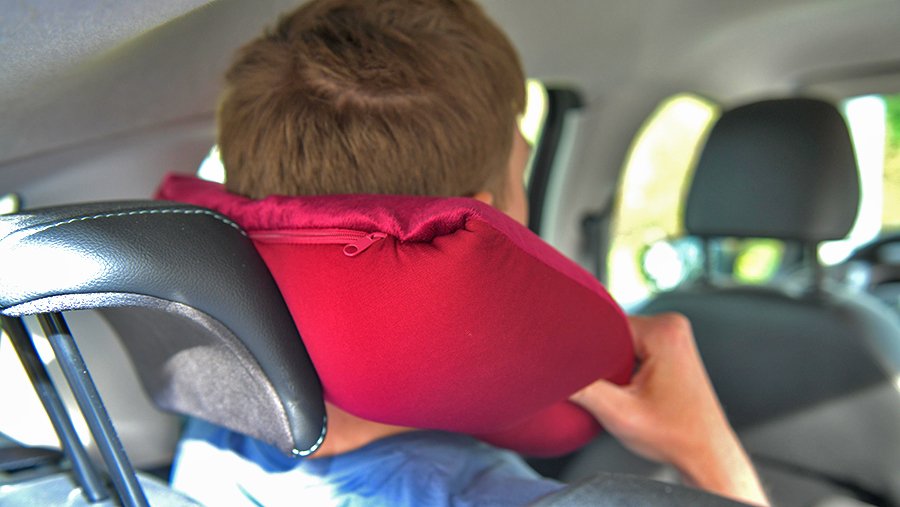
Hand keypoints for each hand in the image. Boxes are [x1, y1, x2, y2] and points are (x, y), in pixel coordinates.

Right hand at [570, 313, 768, 505]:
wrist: (707, 456)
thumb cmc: (675, 437)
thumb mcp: (618, 413)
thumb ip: (582, 388)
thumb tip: (552, 373)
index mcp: (664, 331)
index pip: (604, 324)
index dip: (586, 348)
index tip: (575, 369)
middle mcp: (672, 326)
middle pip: (612, 332)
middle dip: (600, 359)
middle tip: (603, 388)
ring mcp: (674, 337)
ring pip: (621, 342)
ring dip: (612, 366)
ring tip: (619, 393)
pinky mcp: (671, 350)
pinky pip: (633, 349)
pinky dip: (623, 368)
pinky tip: (626, 391)